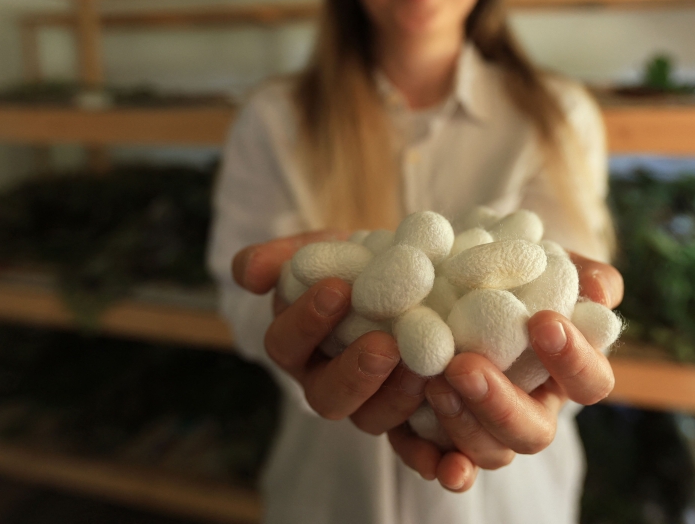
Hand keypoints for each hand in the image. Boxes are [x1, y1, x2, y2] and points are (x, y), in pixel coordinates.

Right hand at [232, 233, 426, 432]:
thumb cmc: (357, 262)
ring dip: (396, 397)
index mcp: (296, 345)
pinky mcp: (408, 418)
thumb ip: (282, 258)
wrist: (413, 277)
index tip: (338, 288)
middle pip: (327, 396)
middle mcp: (327, 382)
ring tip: (423, 366)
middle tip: (384, 344)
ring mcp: (368, 405)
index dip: (307, 320)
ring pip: (371, 419)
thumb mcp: (321, 250)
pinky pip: (414, 441)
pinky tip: (450, 427)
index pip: (285, 343)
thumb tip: (245, 271)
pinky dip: (432, 444)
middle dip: (354, 372)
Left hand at [387, 252, 622, 491]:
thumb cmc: (517, 270)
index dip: (573, 359)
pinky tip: (435, 464)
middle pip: (534, 433)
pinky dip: (438, 467)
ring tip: (433, 379)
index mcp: (567, 372)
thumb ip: (581, 273)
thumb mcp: (550, 262)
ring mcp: (490, 429)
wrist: (457, 270)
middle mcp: (532, 410)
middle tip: (465, 366)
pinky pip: (443, 466)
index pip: (590, 382)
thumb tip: (599, 292)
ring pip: (490, 452)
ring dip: (462, 423)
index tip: (542, 321)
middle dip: (501, 404)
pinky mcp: (442, 437)